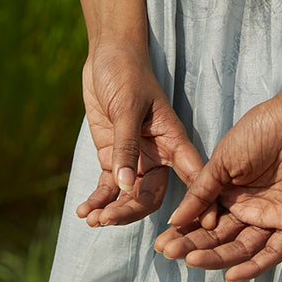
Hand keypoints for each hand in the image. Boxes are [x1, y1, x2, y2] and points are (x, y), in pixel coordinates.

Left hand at [77, 40, 210, 227]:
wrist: (107, 54)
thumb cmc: (127, 73)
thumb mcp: (127, 107)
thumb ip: (125, 146)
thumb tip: (124, 186)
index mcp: (173, 140)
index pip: (192, 177)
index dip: (198, 204)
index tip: (198, 228)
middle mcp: (157, 154)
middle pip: (152, 195)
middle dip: (131, 211)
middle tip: (108, 219)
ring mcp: (134, 157)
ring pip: (129, 196)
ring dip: (112, 210)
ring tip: (93, 219)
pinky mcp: (113, 157)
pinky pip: (108, 187)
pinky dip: (98, 200)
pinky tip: (84, 211)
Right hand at [153, 95, 281, 281]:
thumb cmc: (260, 131)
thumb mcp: (222, 161)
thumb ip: (201, 192)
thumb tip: (175, 220)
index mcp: (230, 191)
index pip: (203, 219)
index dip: (183, 233)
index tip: (162, 243)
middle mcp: (248, 207)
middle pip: (219, 236)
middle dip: (194, 246)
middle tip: (170, 253)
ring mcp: (269, 216)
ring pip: (241, 246)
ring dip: (217, 257)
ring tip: (191, 260)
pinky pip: (273, 251)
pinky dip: (254, 266)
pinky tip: (232, 275)